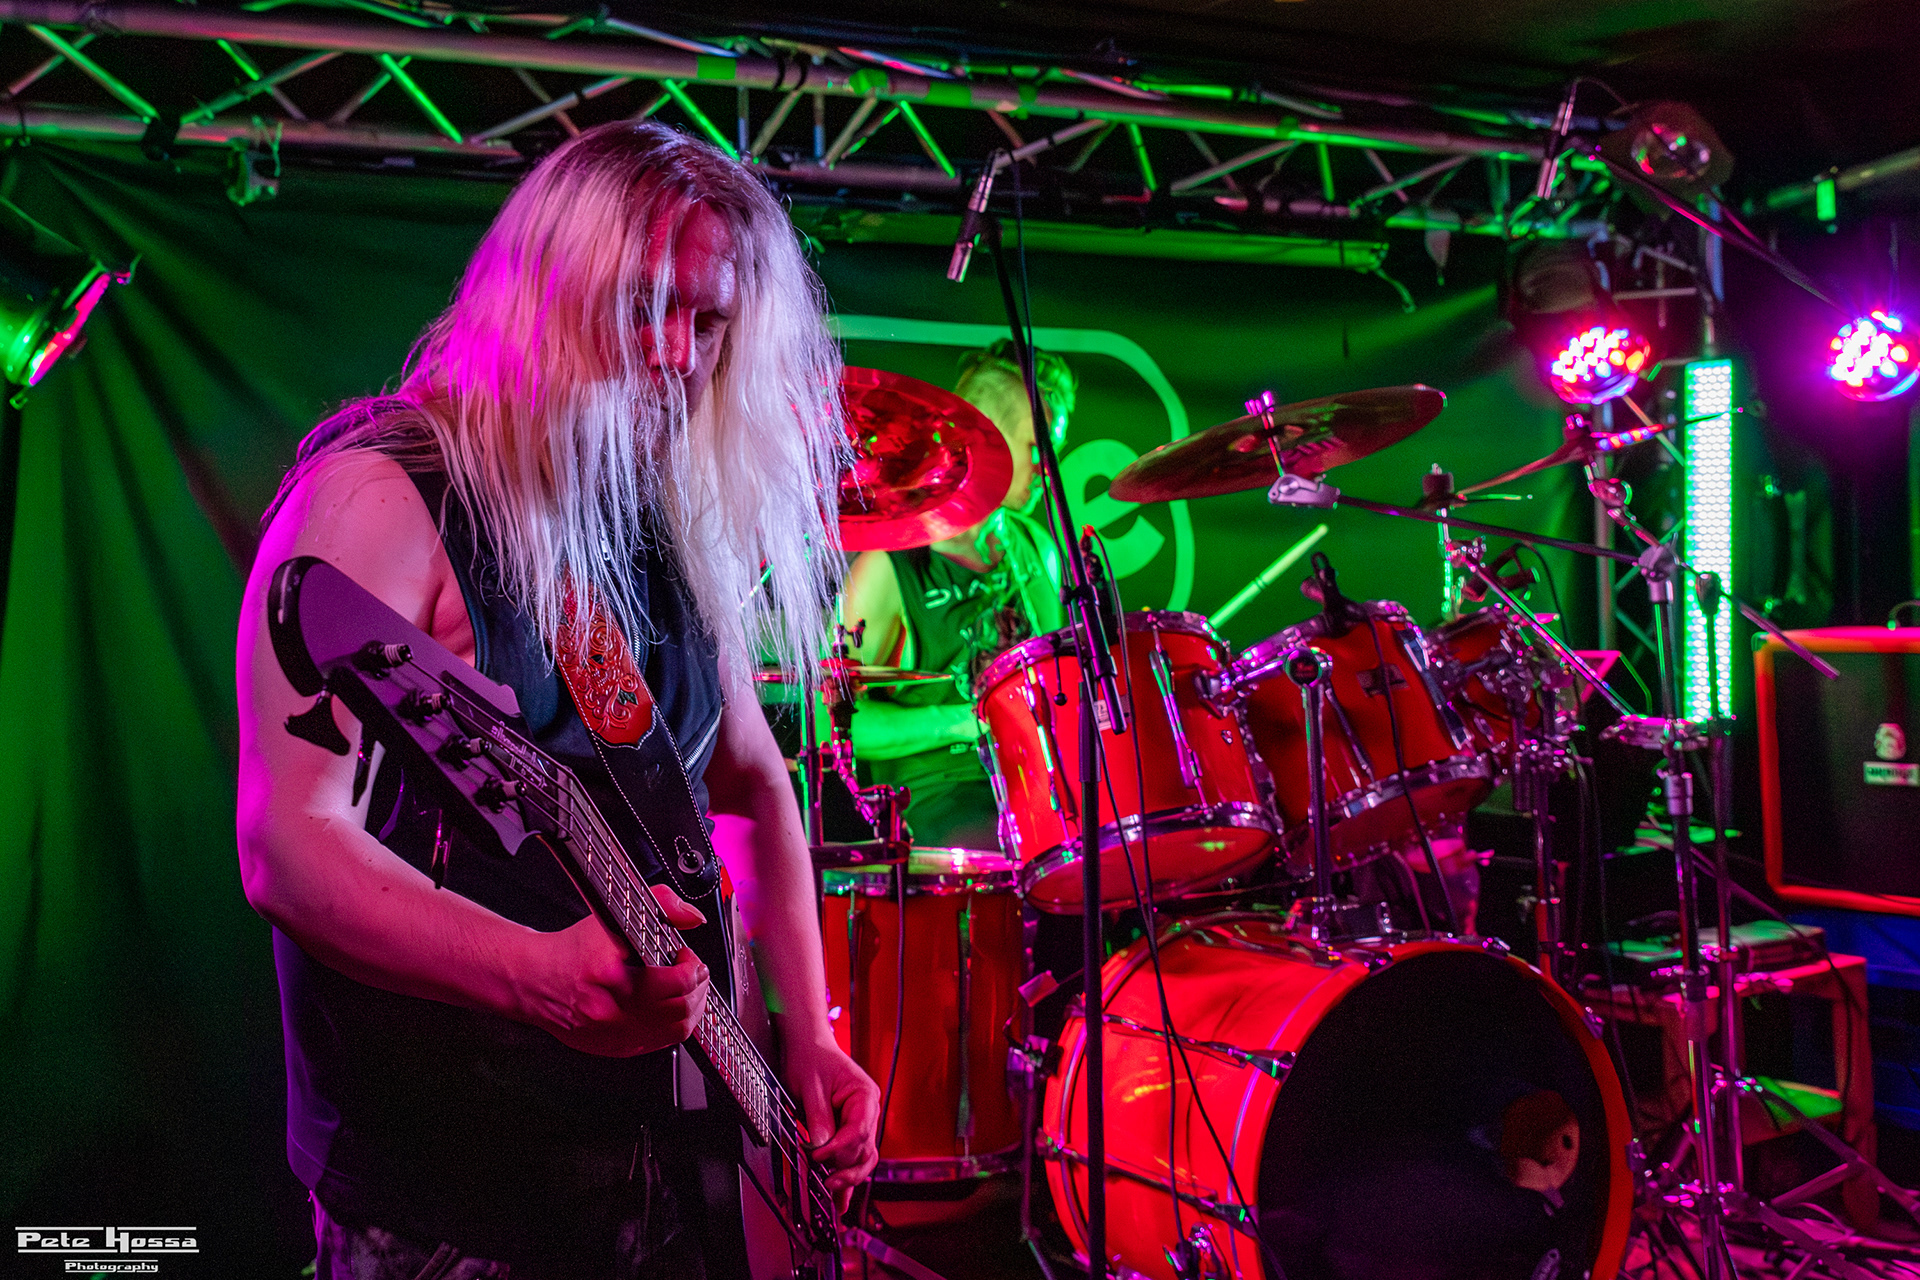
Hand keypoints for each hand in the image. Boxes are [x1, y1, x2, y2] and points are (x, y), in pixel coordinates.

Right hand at [534, 885, 710, 1056]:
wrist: (535, 980)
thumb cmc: (572, 951)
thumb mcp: (611, 915)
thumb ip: (659, 905)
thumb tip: (692, 917)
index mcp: (609, 974)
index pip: (675, 982)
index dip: (693, 967)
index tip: (688, 956)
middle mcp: (611, 1010)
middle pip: (681, 1008)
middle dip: (698, 987)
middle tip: (695, 971)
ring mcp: (614, 1034)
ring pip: (677, 1030)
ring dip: (693, 1007)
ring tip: (689, 989)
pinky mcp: (616, 1048)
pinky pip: (661, 1043)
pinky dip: (676, 1024)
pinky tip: (673, 1007)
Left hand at [781, 1027, 880, 1210]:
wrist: (807, 1044)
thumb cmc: (810, 1058)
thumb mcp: (810, 1086)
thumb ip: (818, 1118)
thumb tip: (821, 1147)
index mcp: (865, 1096)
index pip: (858, 1131)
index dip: (839, 1148)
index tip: (817, 1157)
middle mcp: (868, 1111)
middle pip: (864, 1150)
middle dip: (846, 1169)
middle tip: (826, 1184)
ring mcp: (860, 1122)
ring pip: (862, 1158)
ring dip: (849, 1179)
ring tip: (836, 1200)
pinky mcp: (847, 1131)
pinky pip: (851, 1156)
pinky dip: (845, 1176)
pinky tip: (840, 1198)